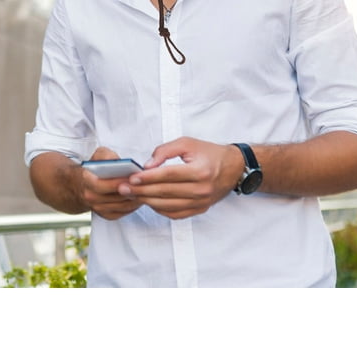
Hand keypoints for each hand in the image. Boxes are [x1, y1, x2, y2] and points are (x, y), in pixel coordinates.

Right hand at [81, 147, 142, 220]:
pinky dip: (132, 206)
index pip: (102, 185)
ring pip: (121, 206)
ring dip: (134, 199)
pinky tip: (139, 198)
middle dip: (131, 191)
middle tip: (144, 185)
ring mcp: (98, 208)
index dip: (118, 182)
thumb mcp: (98, 155)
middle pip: (115, 197)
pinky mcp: (106, 215)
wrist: (83, 185)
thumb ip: (107, 155)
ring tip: (145, 190)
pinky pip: (122, 213)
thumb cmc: (95, 168)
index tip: (132, 177)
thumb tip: (118, 161)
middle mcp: (90, 197)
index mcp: (87, 181)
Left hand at [117, 137, 244, 219]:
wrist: (233, 168)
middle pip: (165, 192)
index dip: (148, 177)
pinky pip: (174, 213)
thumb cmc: (209, 153)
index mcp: (200, 171)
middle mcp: (202, 189)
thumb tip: (147, 165)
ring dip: (146, 201)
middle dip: (141, 190)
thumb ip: (165, 151)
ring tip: (131, 195)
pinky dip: (159, 209)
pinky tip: (148, 201)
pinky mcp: (199, 210)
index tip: (132, 177)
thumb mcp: (188, 143)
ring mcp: (201, 202)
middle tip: (123, 188)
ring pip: (167, 206)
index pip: (168, 175)